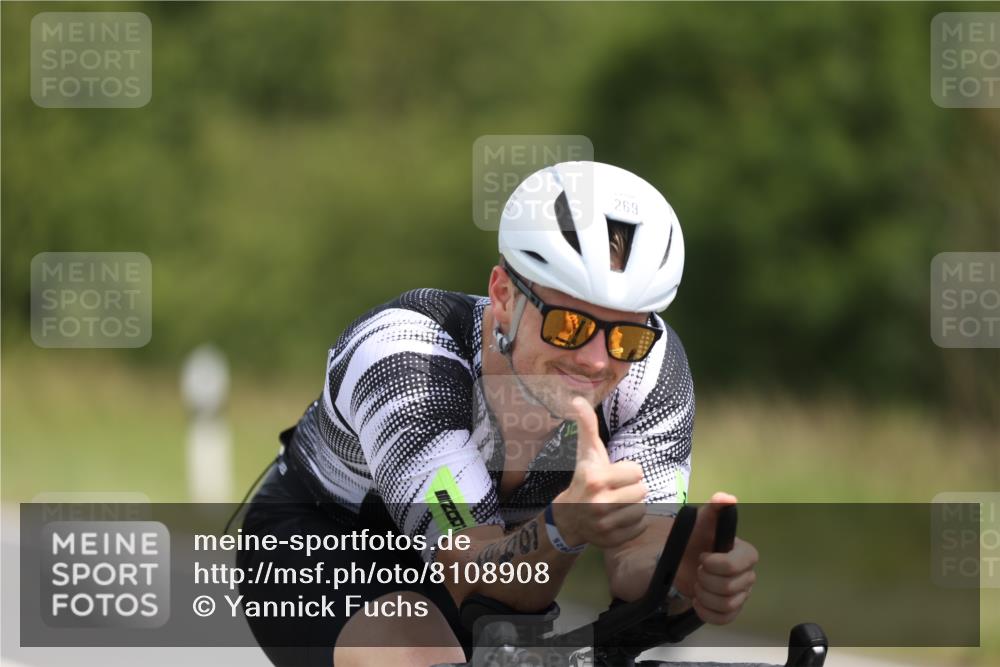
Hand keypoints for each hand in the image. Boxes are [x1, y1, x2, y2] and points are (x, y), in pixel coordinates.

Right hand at [551, 397, 648, 548]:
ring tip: (615, 504)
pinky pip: (640, 527)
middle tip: (615, 491)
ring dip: (632, 506)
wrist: (570, 516)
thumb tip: (576, 399)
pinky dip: (632, 523)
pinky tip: (617, 519)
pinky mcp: (612, 541)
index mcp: (595, 478)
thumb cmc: (584, 478)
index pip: (638, 471)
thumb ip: (586, 425)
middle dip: (631, 488)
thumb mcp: (586, 453)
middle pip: (642, 490)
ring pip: (642, 509)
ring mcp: (604, 525)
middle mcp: (598, 503)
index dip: (628, 472)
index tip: (613, 475)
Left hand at [681, 493, 758, 624]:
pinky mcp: (731, 611)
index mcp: (746, 555)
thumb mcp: (702, 519)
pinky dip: (707, 613)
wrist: (682, 560)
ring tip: (697, 585)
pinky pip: (724, 619)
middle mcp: (748, 576)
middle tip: (697, 572)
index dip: (715, 565)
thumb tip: (727, 498)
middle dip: (705, 580)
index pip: (735, 566)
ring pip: (726, 605)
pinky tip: (697, 602)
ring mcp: (741, 595)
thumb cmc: (695, 537)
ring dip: (704, 596)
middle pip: (729, 588)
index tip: (702, 556)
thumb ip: (715, 507)